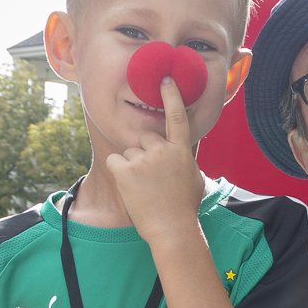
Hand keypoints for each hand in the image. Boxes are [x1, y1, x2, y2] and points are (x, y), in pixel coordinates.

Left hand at [104, 77, 204, 246]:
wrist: (172, 229)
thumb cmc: (184, 209)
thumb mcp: (193, 179)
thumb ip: (183, 161)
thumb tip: (179, 156)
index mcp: (181, 151)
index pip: (176, 116)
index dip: (171, 95)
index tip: (166, 78)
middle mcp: (163, 150)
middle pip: (145, 137)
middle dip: (144, 152)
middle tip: (151, 177)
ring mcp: (144, 159)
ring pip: (129, 151)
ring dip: (131, 166)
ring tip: (143, 188)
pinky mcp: (126, 169)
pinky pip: (114, 161)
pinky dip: (118, 172)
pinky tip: (129, 187)